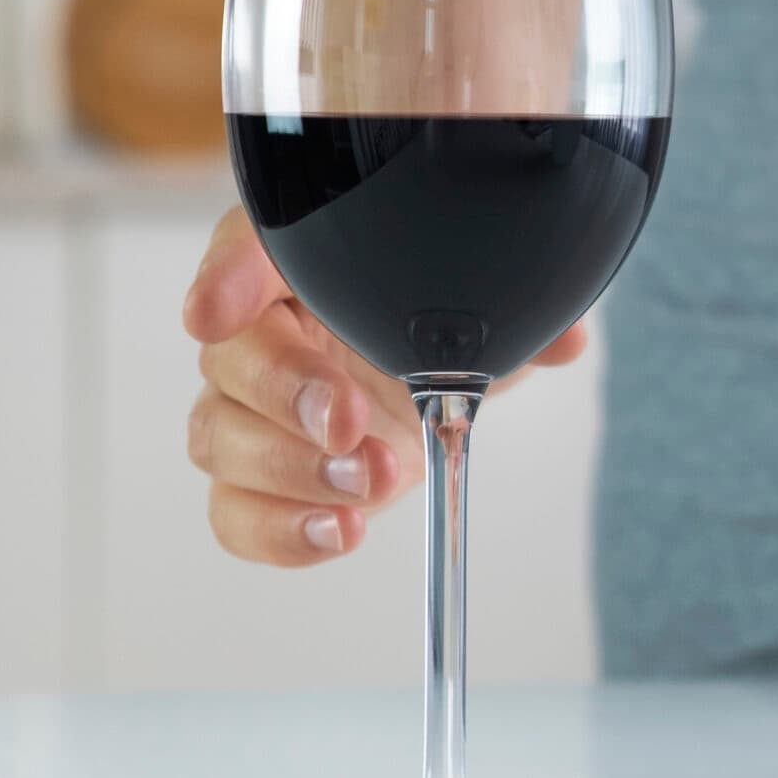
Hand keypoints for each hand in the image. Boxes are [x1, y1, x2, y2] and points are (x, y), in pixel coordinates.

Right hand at [180, 206, 589, 565]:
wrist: (429, 373)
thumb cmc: (440, 318)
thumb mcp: (486, 302)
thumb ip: (518, 312)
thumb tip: (564, 343)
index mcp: (302, 258)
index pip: (246, 245)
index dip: (226, 276)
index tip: (213, 313)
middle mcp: (263, 327)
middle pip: (230, 353)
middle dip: (286, 392)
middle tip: (348, 420)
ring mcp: (253, 408)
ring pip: (218, 437)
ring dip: (293, 470)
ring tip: (371, 481)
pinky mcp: (264, 479)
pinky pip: (235, 512)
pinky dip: (282, 532)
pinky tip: (339, 532)